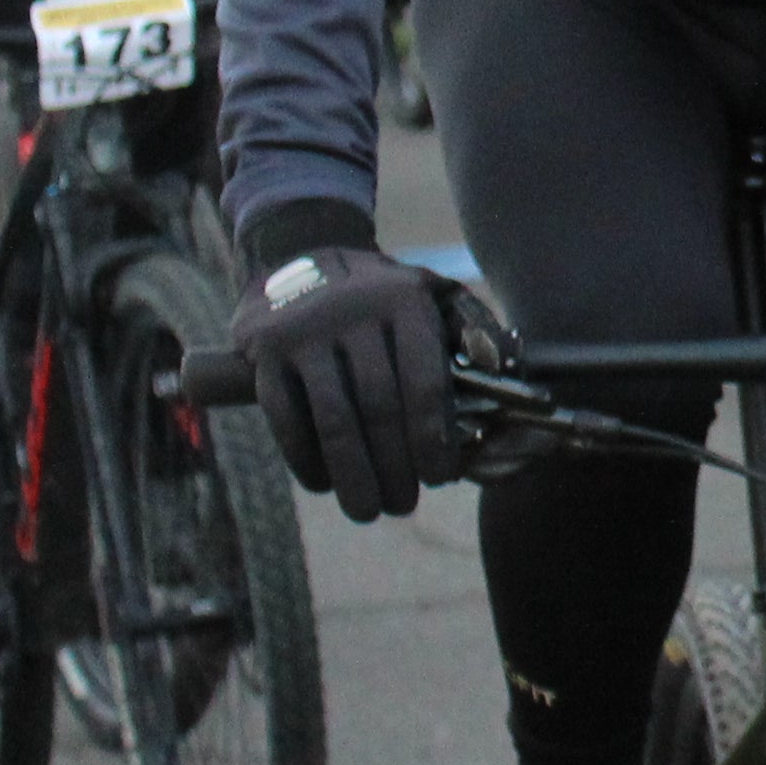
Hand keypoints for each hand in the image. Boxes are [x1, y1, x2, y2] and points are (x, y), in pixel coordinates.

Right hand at [229, 243, 462, 520]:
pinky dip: (304, 459)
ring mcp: (305, 332)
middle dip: (395, 467)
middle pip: (379, 408)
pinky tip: (323, 485)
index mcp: (405, 301)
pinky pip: (285, 416)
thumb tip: (501, 371)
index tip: (440, 477)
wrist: (300, 254)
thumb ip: (474, 329)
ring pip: (333, 420)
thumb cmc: (382, 295)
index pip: (424, 382)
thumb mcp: (434, 292)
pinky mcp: (264, 351)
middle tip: (402, 506)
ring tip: (367, 510)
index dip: (433, 438)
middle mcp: (355, 313)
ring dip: (353, 475)